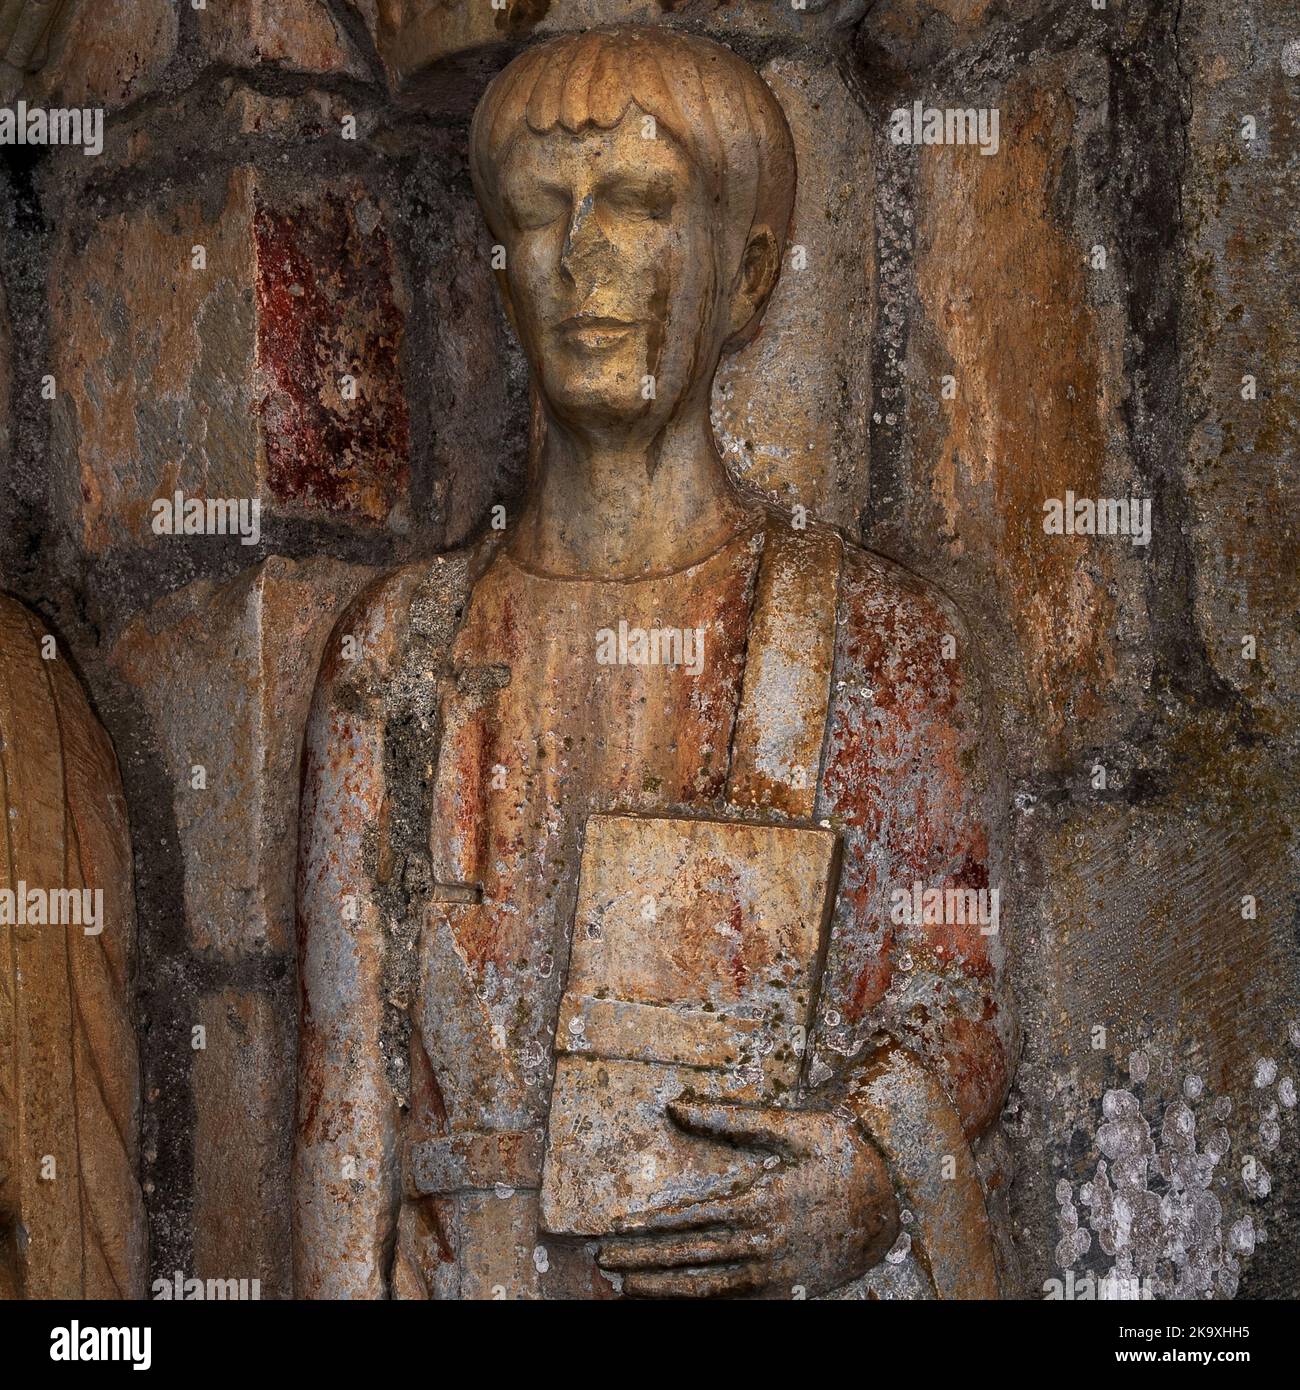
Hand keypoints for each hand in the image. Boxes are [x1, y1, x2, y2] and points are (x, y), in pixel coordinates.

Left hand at [596, 1100, 898, 1298]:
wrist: (892, 1206)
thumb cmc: (842, 1157)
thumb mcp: (794, 1128)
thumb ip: (733, 1119)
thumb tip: (678, 1106)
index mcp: (760, 1202)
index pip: (691, 1218)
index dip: (650, 1224)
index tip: (617, 1225)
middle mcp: (762, 1244)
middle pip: (690, 1257)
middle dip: (644, 1260)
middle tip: (606, 1259)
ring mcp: (772, 1272)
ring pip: (706, 1287)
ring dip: (662, 1287)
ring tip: (625, 1284)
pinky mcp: (782, 1288)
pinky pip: (731, 1300)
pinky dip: (697, 1301)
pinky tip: (672, 1296)